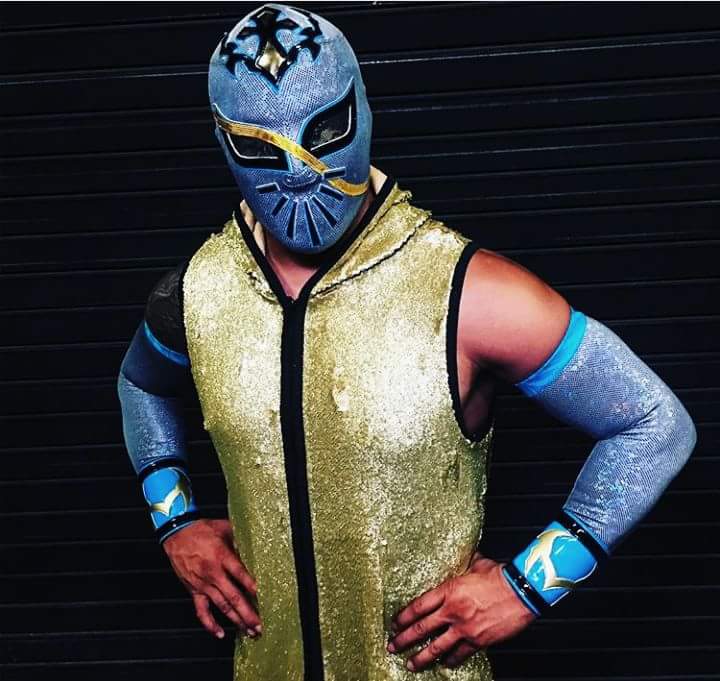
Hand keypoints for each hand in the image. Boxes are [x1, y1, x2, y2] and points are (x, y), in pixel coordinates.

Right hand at [162, 518, 261, 639]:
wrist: (176, 533)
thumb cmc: (201, 529)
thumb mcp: (224, 527)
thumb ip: (240, 538)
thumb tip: (257, 542)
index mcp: (222, 556)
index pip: (240, 575)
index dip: (253, 587)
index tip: (264, 597)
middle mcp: (213, 573)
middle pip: (233, 597)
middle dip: (248, 613)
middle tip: (259, 625)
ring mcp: (203, 584)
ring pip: (222, 606)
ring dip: (236, 620)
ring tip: (248, 631)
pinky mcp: (194, 590)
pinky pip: (201, 611)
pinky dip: (210, 624)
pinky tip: (220, 633)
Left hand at [387, 551, 536, 671]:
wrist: (522, 591)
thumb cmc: (501, 575)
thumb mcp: (476, 563)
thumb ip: (463, 564)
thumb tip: (461, 557)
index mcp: (449, 590)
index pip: (418, 607)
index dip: (403, 617)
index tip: (395, 624)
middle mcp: (453, 611)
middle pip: (421, 629)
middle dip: (403, 639)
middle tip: (392, 646)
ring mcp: (465, 628)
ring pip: (436, 647)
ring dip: (421, 657)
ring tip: (411, 664)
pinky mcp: (479, 640)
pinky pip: (459, 654)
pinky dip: (450, 660)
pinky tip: (444, 663)